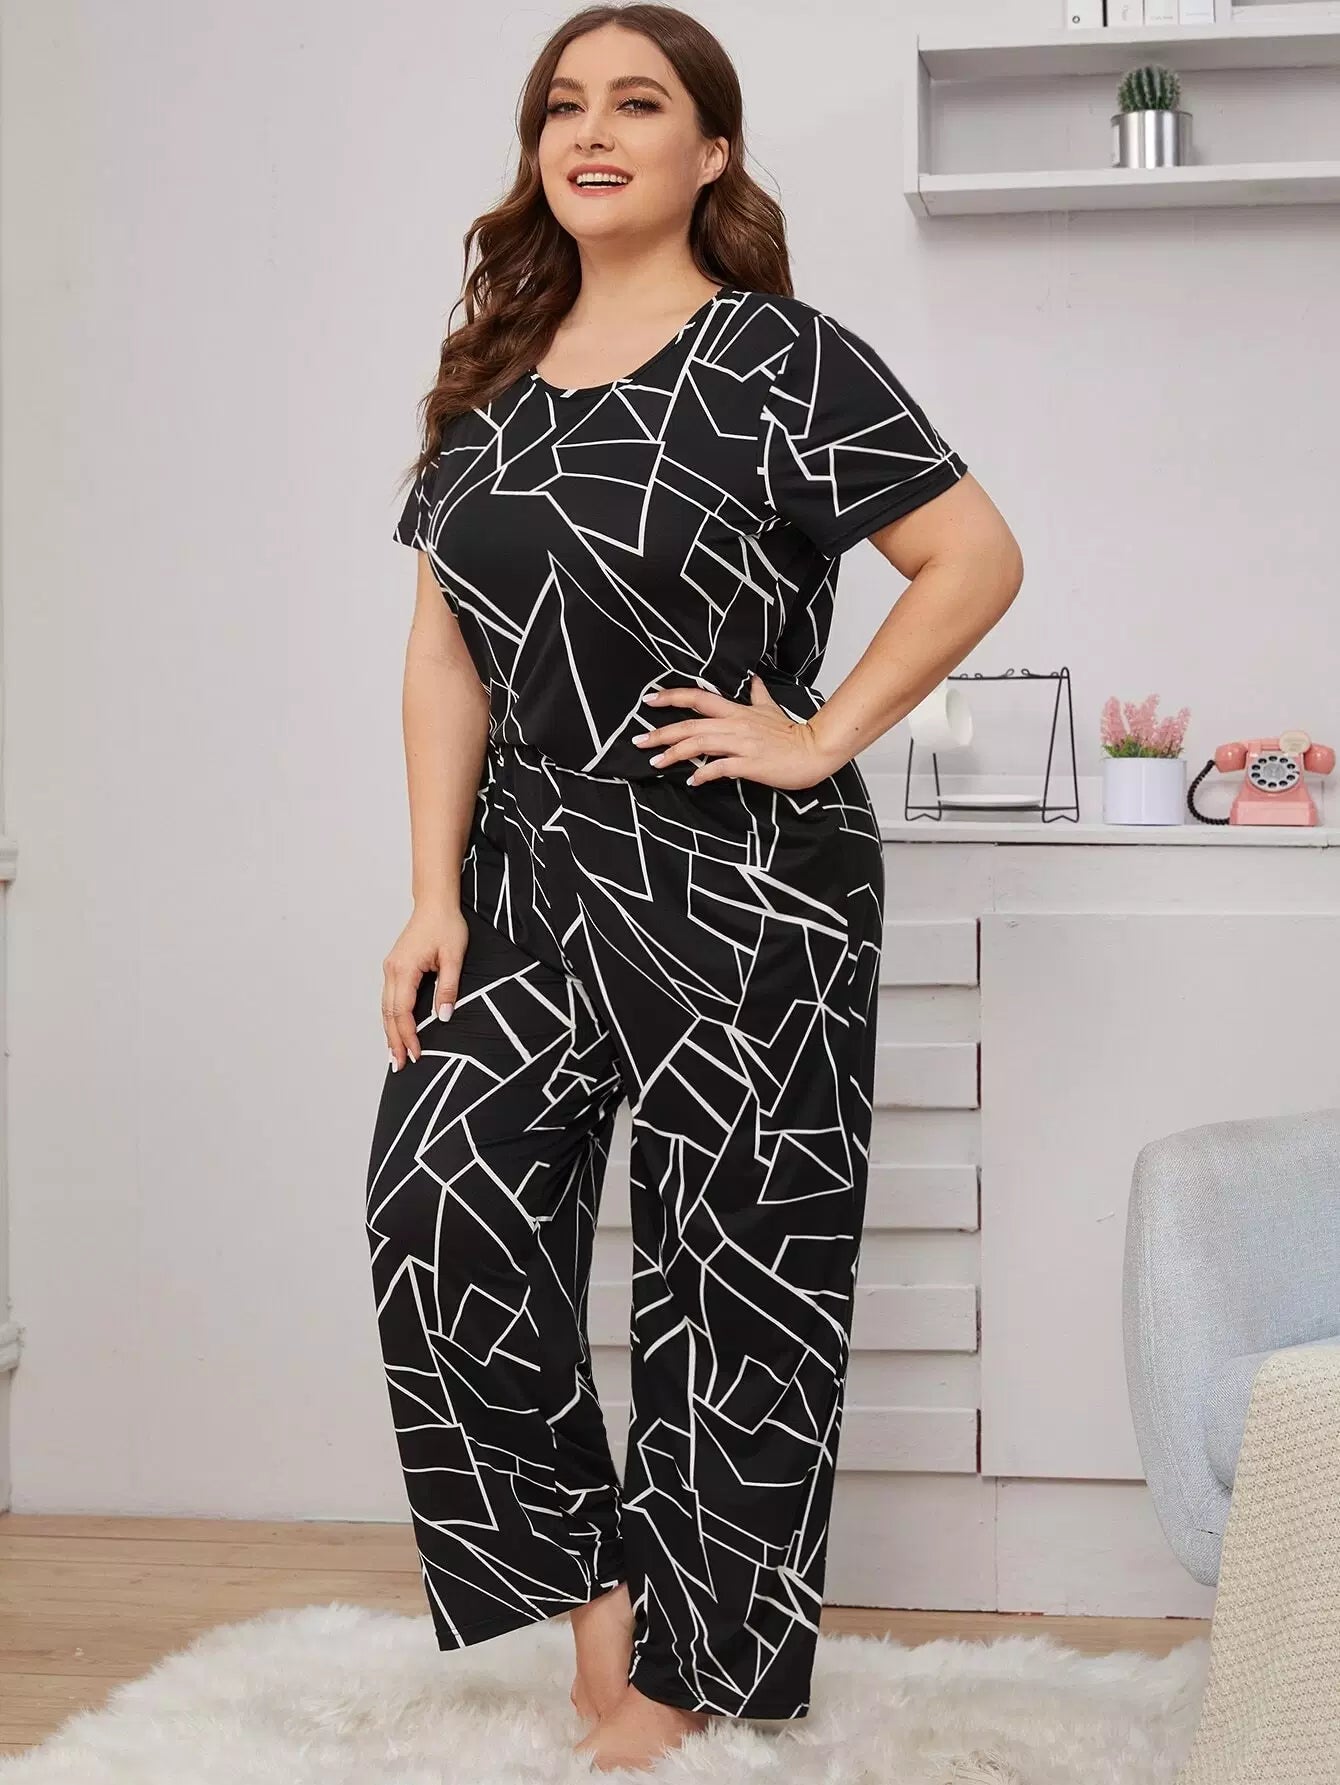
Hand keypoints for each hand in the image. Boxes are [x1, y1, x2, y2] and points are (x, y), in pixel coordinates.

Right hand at [380, 900, 468, 1069]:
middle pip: (388, 1014)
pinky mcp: (394, 967)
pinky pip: (389, 998)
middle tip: (399, 1065)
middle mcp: (392, 970)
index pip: (403, 1011)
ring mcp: (390, 968)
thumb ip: (448, 988)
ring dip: (390, 1032)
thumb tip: (443, 1017)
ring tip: (395, 1055)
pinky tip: (396, 1030)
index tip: (416, 1054)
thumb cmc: (446, 926)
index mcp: (404, 968)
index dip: (408, 1035)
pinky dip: (391, 1018)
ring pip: (385, 1008)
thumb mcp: (454, 957)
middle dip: (394, 1041)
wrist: (435, 904)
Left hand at [632, 675, 840, 789]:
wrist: (814, 751)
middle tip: (639, 740)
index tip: (649, 700)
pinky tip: (692, 781)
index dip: (672, 697)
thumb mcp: (772, 709)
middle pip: (690, 724)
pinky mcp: (749, 763)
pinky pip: (720, 768)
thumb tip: (754, 680)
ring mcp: (742, 744)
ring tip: (656, 762)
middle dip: (661, 732)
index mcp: (737, 711)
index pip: (698, 698)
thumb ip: (759, 695)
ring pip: (700, 744)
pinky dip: (703, 774)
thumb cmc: (793, 734)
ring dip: (675, 753)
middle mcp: (735, 725)